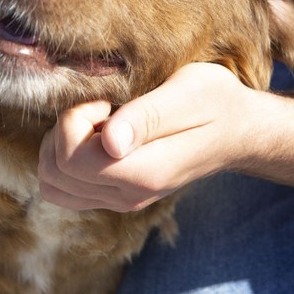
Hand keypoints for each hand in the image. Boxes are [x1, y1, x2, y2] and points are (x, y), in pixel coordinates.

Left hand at [38, 63, 259, 211]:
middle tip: (99, 108)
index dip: (75, 120)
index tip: (105, 101)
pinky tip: (94, 137)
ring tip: (96, 122)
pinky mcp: (116, 196)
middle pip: (55, 173)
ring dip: (61, 146)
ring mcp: (121, 200)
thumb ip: (147, 116)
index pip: (71, 159)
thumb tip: (109, 142)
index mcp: (145, 172)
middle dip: (64, 131)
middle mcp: (128, 196)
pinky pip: (67, 190)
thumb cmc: (216, 101)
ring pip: (54, 185)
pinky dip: (67, 160)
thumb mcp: (189, 92)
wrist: (238, 131)